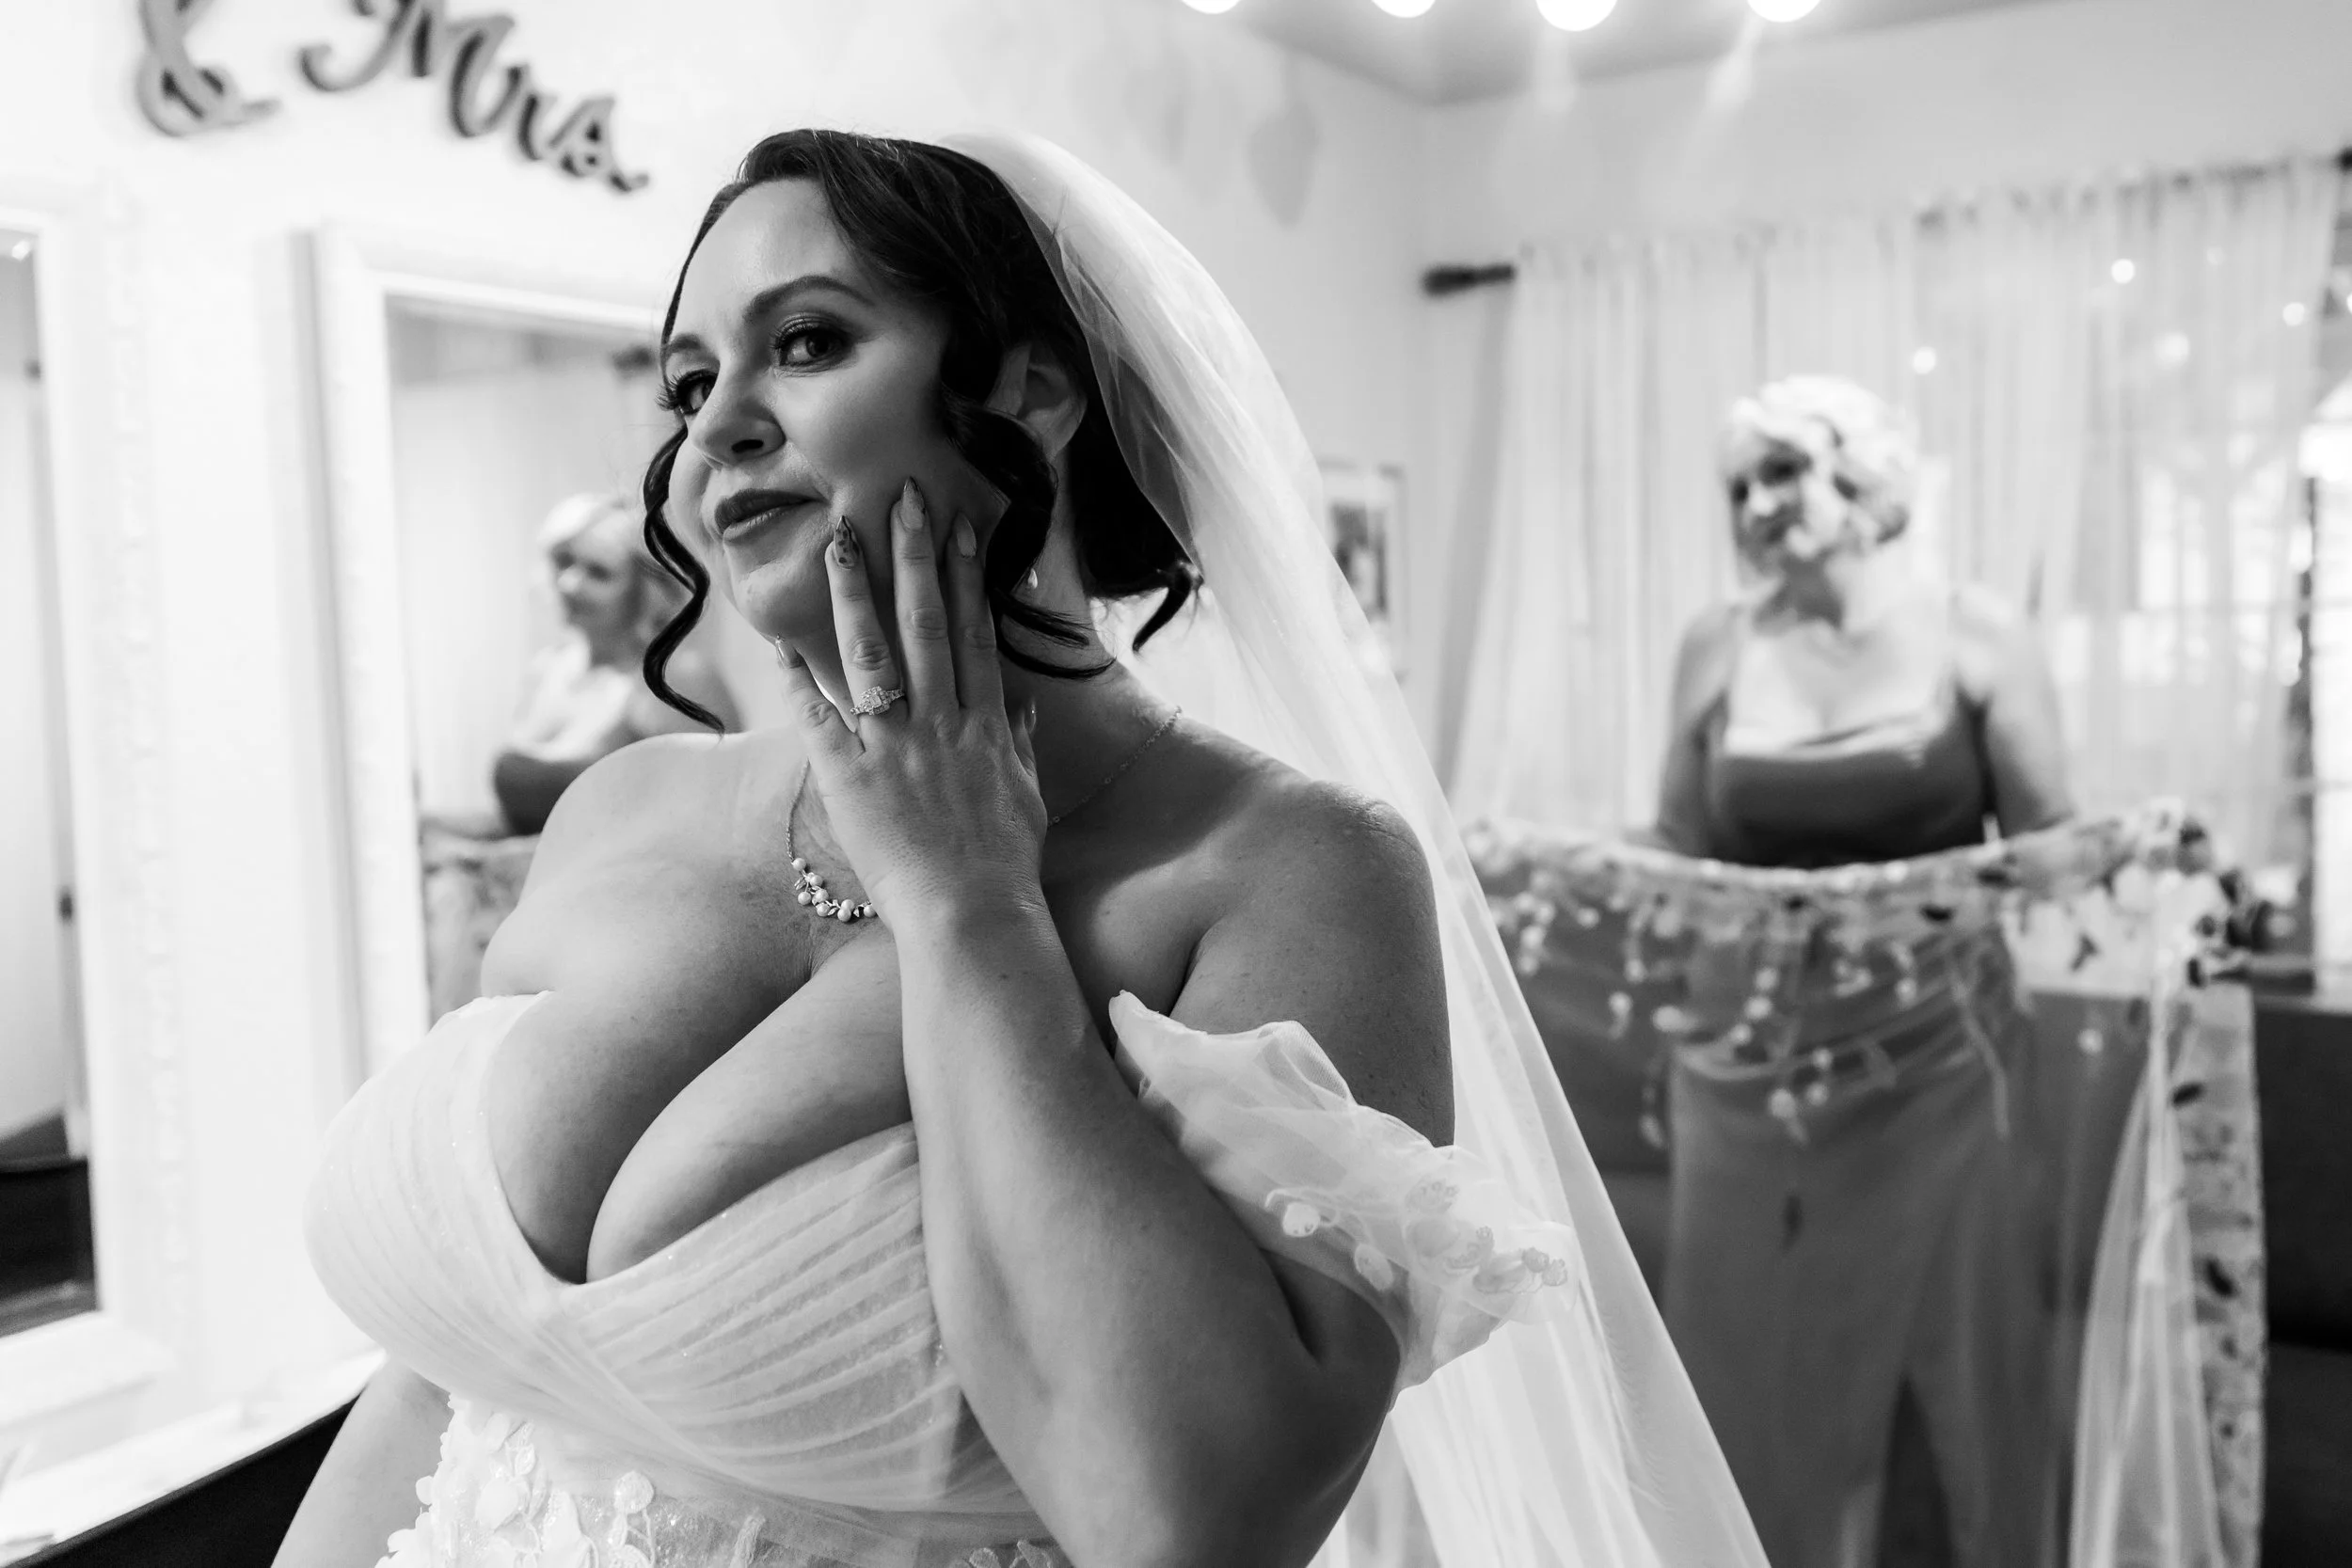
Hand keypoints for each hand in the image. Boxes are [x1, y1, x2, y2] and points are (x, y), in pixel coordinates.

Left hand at [777, 480, 1045, 922]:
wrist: (974, 917)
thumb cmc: (1005, 866)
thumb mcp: (1028, 800)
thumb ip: (1023, 749)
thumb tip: (1027, 712)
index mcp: (985, 726)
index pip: (972, 633)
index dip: (965, 575)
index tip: (956, 525)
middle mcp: (942, 724)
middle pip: (927, 624)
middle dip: (914, 556)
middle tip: (901, 497)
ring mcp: (896, 748)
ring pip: (874, 652)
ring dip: (856, 591)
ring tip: (841, 536)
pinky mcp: (852, 779)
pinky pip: (818, 718)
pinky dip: (798, 677)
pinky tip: (778, 635)